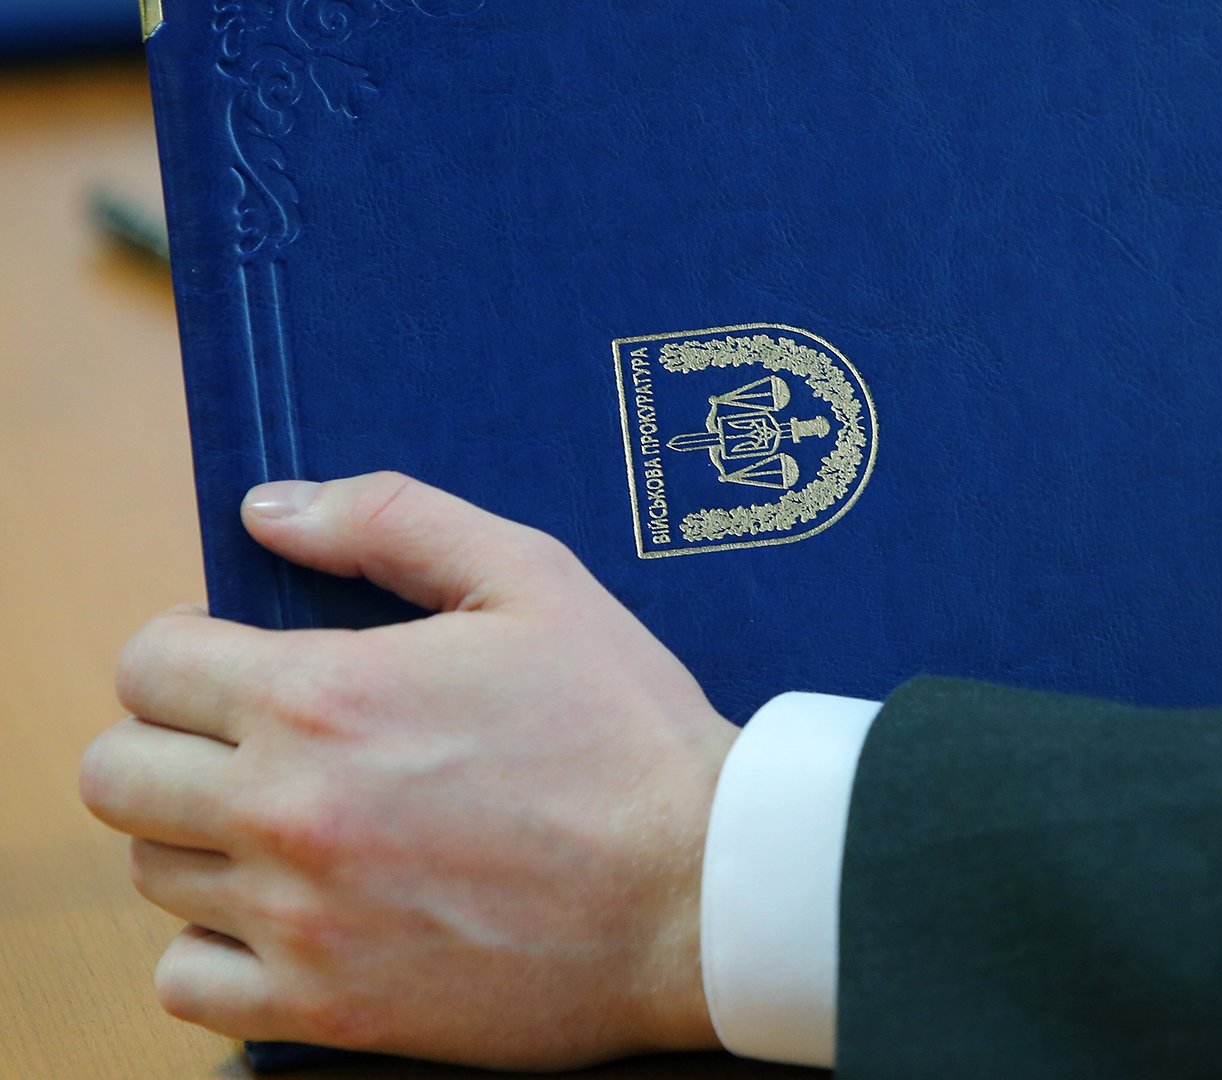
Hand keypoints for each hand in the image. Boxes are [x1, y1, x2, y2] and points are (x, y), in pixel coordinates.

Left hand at [79, 472, 735, 1068]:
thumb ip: (393, 520)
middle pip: (119, 774)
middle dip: (175, 745)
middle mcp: (288, 809)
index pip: (148, 665)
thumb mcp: (536, 582)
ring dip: (209, 843)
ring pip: (154, 875)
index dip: (190, 655)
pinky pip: (186, 983)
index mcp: (326, 696)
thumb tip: (267, 511)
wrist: (704, 890)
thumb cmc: (628, 733)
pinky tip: (300, 915)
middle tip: (259, 749)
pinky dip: (222, 949)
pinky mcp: (328, 1006)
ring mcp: (300, 920)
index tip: (246, 672)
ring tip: (302, 830)